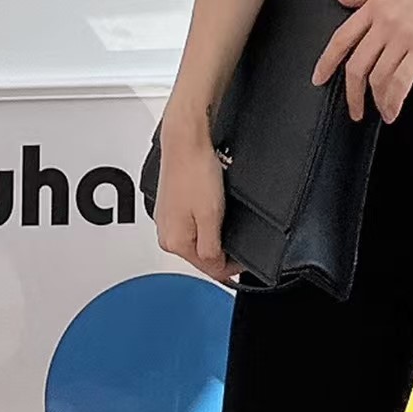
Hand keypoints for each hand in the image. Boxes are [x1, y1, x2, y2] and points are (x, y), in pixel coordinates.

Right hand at [153, 115, 243, 284]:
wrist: (186, 141)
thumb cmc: (196, 171)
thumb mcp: (211, 217)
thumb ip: (212, 249)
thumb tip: (217, 270)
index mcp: (174, 241)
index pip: (208, 269)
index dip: (232, 268)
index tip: (246, 262)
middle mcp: (166, 234)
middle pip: (201, 256)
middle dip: (222, 253)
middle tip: (241, 240)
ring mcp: (166, 219)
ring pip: (196, 239)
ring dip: (214, 236)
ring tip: (228, 219)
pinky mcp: (170, 206)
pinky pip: (191, 224)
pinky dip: (205, 222)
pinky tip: (214, 208)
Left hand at [311, 0, 412, 122]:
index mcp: (376, 4)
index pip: (341, 38)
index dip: (326, 62)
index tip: (319, 79)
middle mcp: (385, 22)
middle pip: (357, 66)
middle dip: (351, 94)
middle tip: (354, 109)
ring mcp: (404, 36)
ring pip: (379, 78)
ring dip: (377, 101)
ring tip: (382, 111)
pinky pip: (402, 82)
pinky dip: (394, 102)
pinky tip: (394, 111)